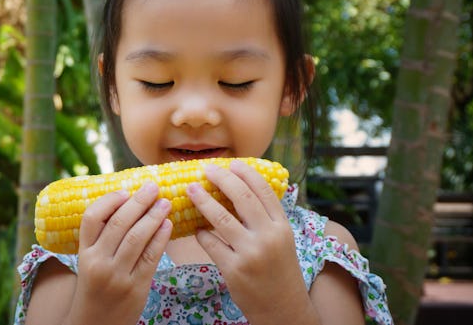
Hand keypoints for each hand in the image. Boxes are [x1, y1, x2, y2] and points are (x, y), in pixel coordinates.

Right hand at [71, 182, 172, 324]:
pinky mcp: (136, 287)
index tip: (125, 190)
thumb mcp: (90, 263)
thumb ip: (104, 239)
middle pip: (119, 223)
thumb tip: (129, 205)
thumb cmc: (96, 289)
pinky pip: (151, 256)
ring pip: (137, 237)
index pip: (91, 218)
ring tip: (165, 202)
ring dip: (153, 215)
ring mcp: (117, 276)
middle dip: (139, 201)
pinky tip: (168, 224)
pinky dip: (161, 237)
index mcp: (84, 253)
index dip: (109, 200)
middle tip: (153, 187)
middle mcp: (98, 263)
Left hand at [186, 160, 317, 324]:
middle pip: (241, 197)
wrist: (283, 309)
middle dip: (221, 179)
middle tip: (206, 170)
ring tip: (190, 189)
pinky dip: (201, 233)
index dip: (245, 173)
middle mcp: (268, 236)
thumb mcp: (282, 240)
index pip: (263, 190)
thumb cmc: (279, 270)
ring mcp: (250, 253)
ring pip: (220, 218)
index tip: (230, 163)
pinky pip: (210, 244)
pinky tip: (196, 228)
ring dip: (202, 200)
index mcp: (281, 226)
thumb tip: (242, 187)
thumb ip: (266, 216)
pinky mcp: (233, 270)